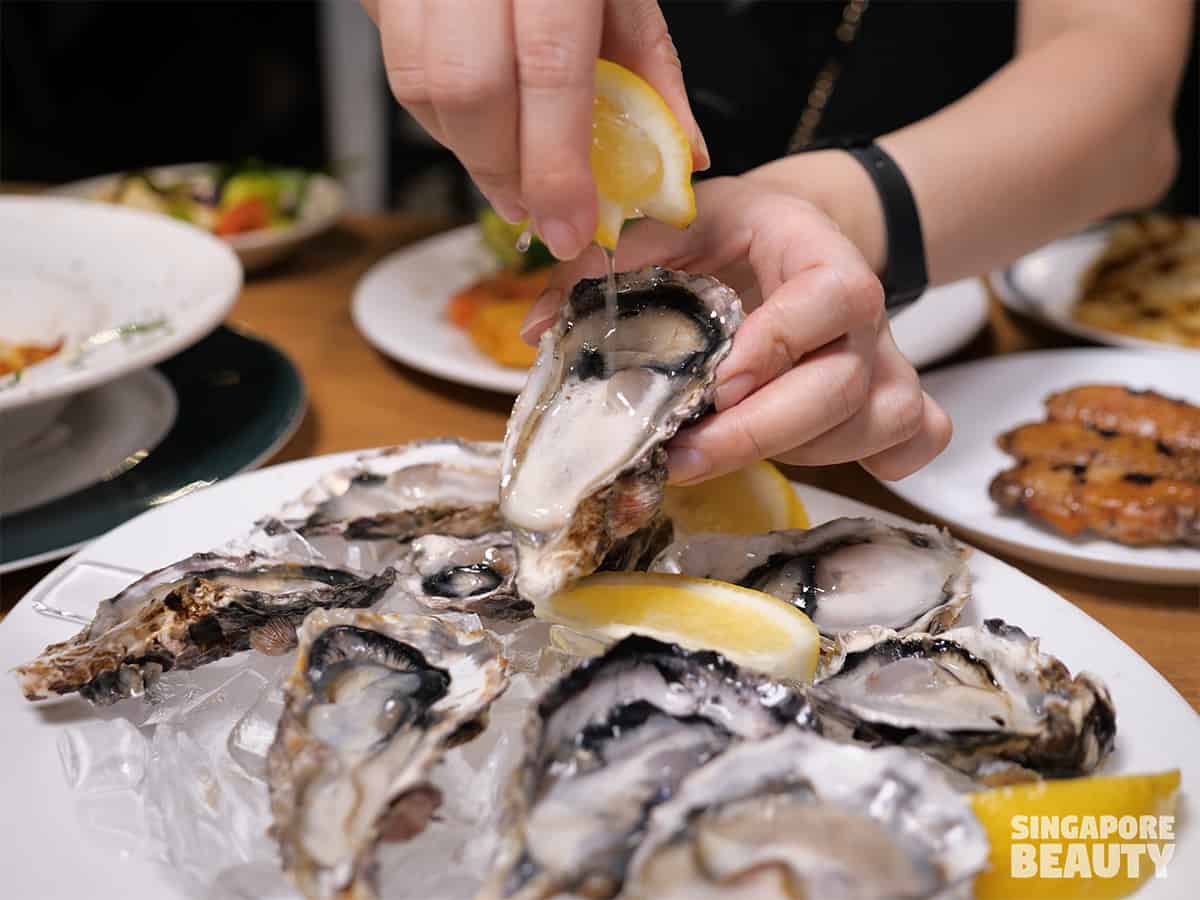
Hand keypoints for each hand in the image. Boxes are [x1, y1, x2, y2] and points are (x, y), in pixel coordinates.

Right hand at [362, 0, 706, 259]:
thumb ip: (650, 68)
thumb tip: (684, 157)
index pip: (550, 69)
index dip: (558, 164)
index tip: (571, 225)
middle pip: (471, 89)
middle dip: (503, 171)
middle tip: (536, 212)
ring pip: (422, 85)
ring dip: (466, 151)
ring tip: (509, 177)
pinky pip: (399, 67)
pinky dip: (439, 118)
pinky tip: (477, 127)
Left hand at [521, 176, 951, 482]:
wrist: (789, 238)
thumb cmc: (731, 234)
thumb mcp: (676, 225)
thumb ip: (607, 266)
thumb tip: (536, 330)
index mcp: (819, 253)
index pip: (830, 298)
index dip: (779, 346)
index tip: (718, 384)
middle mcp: (867, 316)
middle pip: (844, 387)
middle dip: (760, 433)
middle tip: (683, 456)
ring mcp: (886, 363)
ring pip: (872, 426)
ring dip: (791, 453)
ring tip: (712, 453)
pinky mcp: (891, 404)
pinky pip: (911, 446)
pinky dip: (867, 463)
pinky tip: (798, 454)